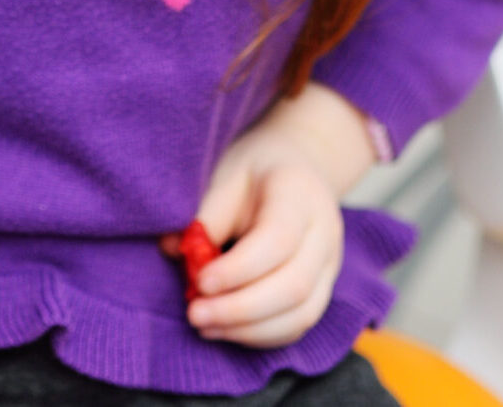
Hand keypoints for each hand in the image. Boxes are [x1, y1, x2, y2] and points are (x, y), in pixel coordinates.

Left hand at [178, 83, 377, 348]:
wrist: (298, 166)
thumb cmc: (256, 170)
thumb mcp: (229, 176)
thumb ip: (208, 215)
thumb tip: (172, 249)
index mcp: (300, 194)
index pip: (278, 241)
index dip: (238, 270)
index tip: (200, 282)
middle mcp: (325, 233)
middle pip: (294, 286)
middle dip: (240, 309)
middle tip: (195, 313)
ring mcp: (330, 265)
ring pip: (300, 314)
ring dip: (248, 329)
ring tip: (204, 324)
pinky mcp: (323, 289)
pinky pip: (298, 324)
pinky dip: (260, 335)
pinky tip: (225, 329)